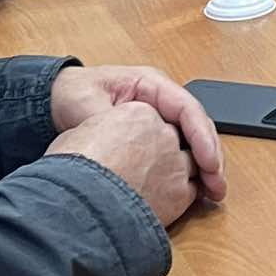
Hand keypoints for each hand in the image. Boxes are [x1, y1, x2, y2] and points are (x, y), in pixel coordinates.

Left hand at [46, 102, 208, 226]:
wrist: (57, 96)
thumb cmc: (75, 92)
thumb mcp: (88, 103)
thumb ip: (109, 119)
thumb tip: (125, 138)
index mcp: (153, 84)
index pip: (187, 108)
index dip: (202, 136)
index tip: (209, 162)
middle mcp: (163, 100)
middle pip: (199, 126)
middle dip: (211, 156)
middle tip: (218, 184)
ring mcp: (161, 117)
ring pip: (194, 140)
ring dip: (206, 165)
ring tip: (214, 191)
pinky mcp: (154, 135)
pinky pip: (179, 150)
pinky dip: (190, 169)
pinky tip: (196, 189)